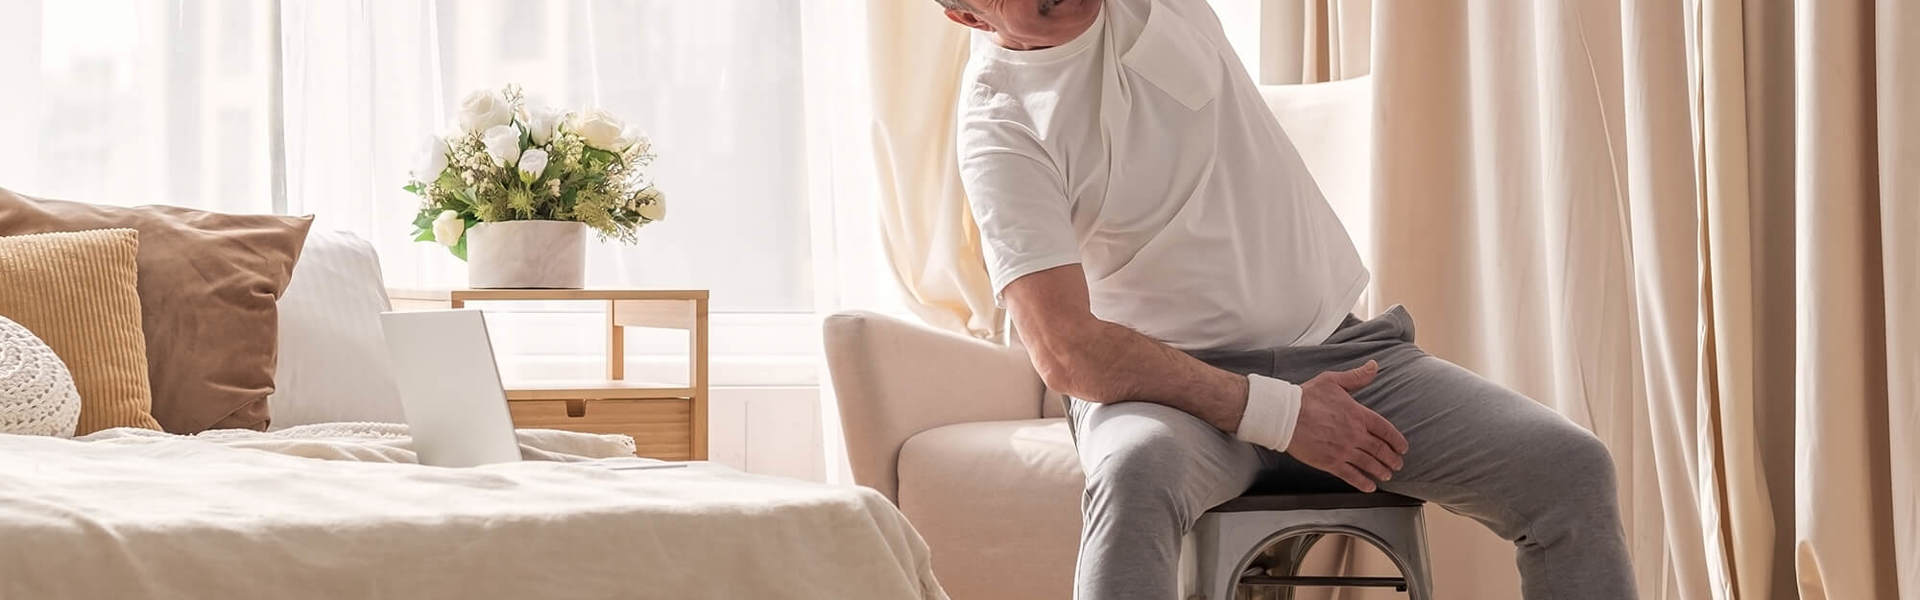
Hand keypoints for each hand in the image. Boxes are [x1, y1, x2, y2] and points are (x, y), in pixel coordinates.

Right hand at [1286, 361, 1409, 491]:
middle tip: (1398, 464)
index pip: (1385, 430)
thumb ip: (1356, 377)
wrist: (1285, 415)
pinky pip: (1352, 476)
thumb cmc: (1307, 397)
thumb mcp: (1333, 381)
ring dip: (1381, 471)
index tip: (1403, 447)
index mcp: (1358, 415)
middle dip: (1392, 459)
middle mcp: (1355, 434)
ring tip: (1387, 475)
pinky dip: (1363, 482)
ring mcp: (1343, 450)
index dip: (1397, 440)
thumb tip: (1374, 366)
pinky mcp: (1330, 463)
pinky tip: (1369, 486)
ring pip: (1369, 464)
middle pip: (1380, 450)